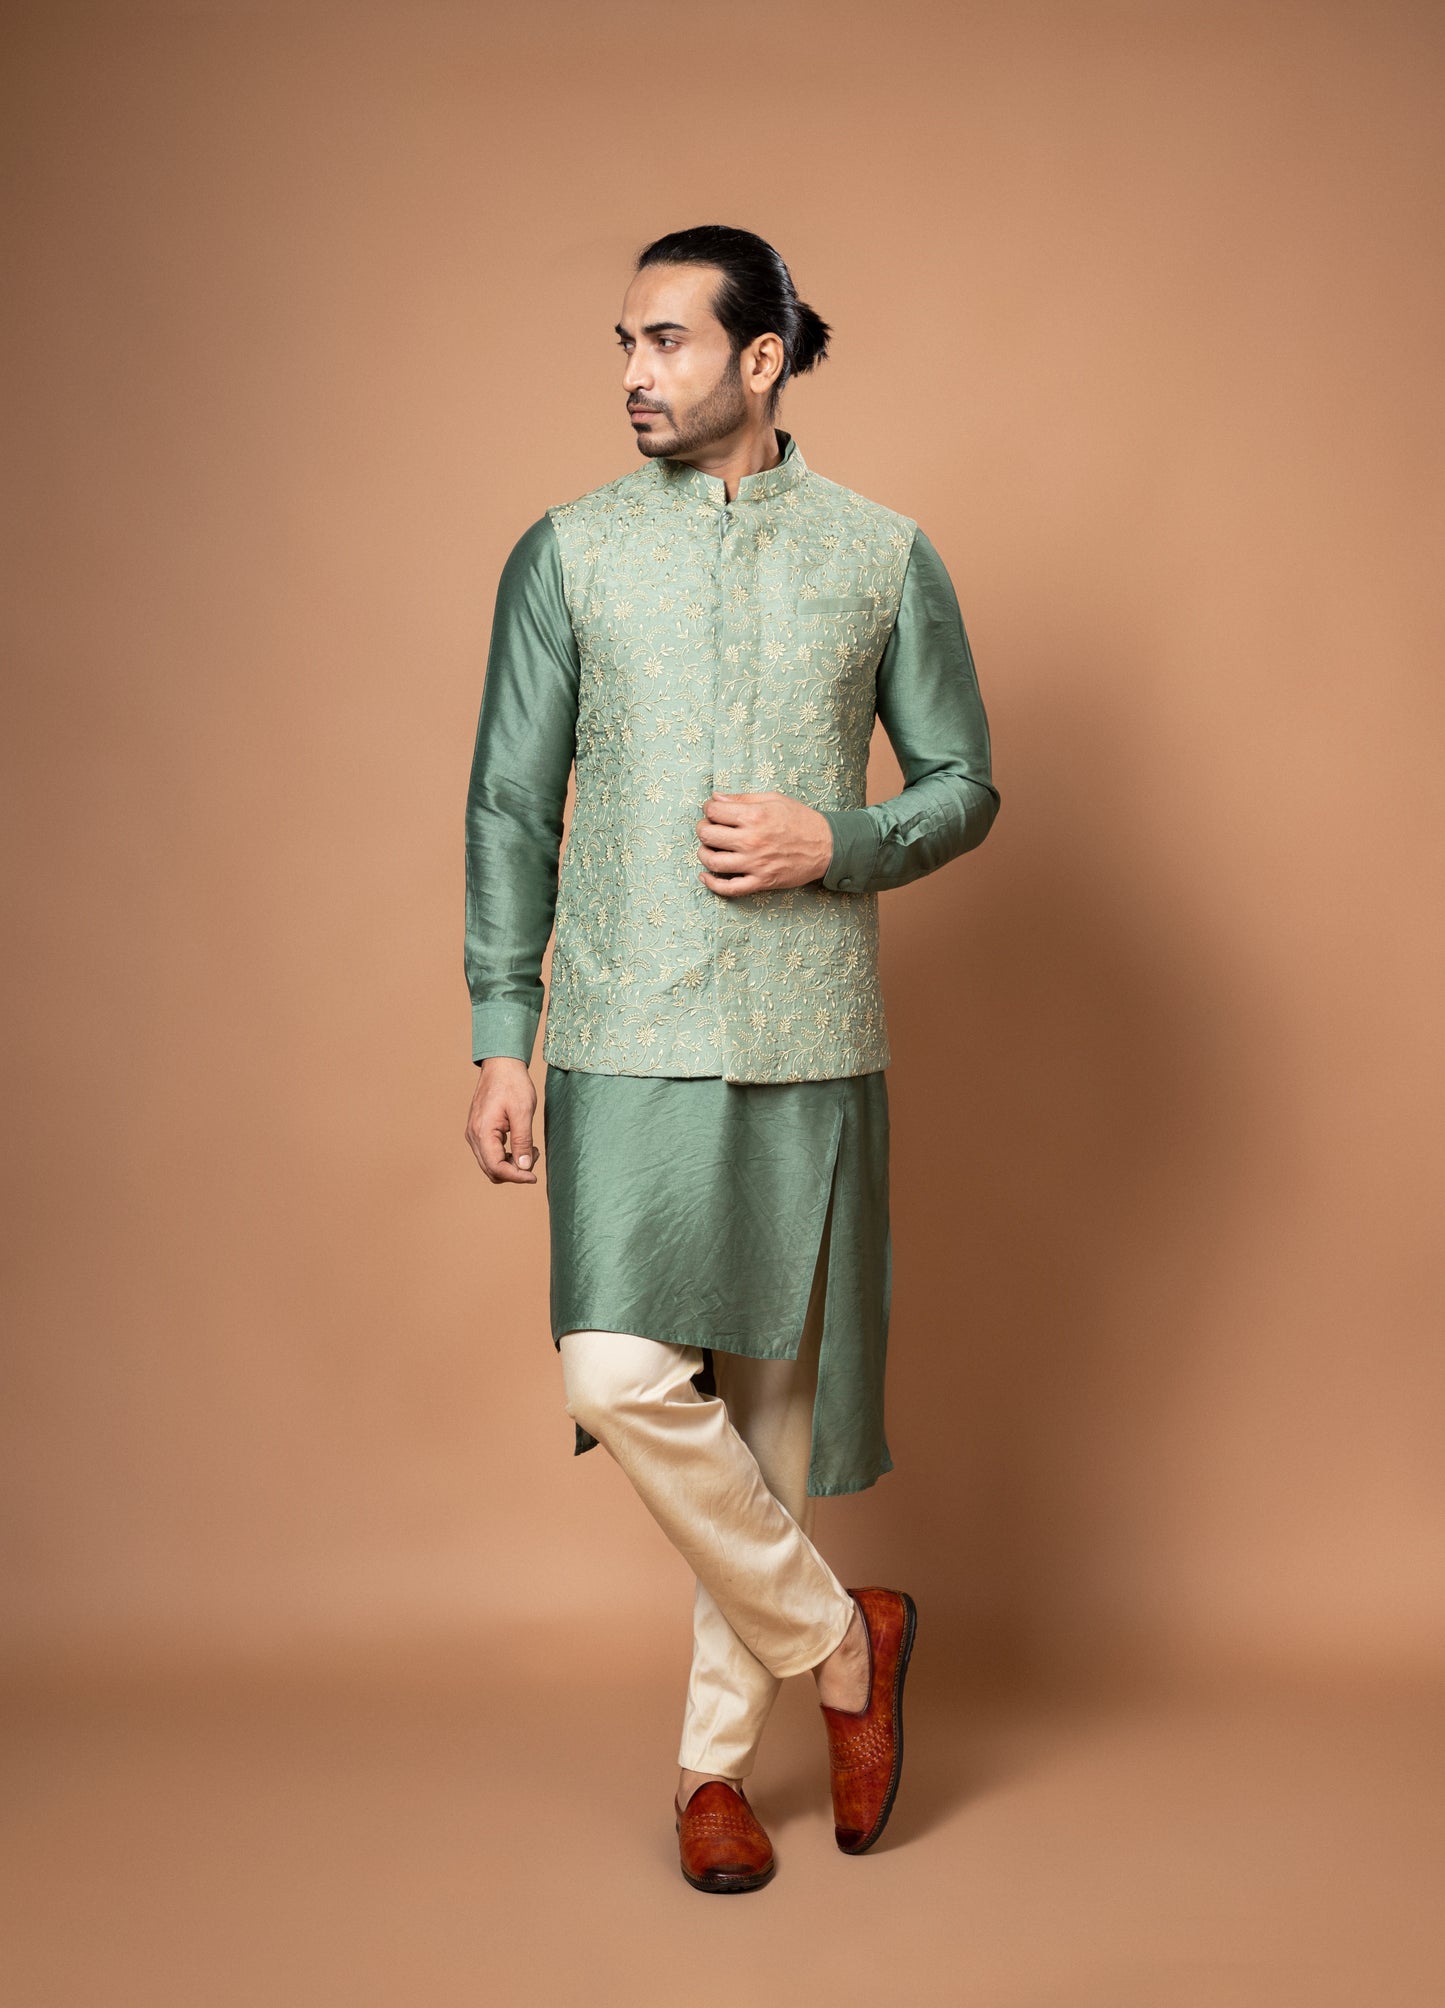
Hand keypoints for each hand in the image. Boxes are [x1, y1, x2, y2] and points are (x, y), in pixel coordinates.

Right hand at [465, 1057, 538, 1183]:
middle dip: (515, 1171)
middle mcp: (474, 1136)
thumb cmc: (512, 1084)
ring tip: (530, 1148)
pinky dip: (506, 1155)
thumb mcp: (523, 1112)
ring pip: (491, 1164)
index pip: (497, 1168)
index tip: (534, 1176)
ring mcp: (474, 1134)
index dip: (516, 1176)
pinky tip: (521, 1144)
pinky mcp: (479, 1131)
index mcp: (483, 1132)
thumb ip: (522, 1141)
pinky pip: (490, 1153)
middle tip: (534, 1155)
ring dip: (511, 1164)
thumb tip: (524, 1167)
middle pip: (492, 1170)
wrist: (501, 1065)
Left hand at [695, 790, 832, 895]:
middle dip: (703, 829)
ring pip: (713, 861)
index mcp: (754, 816)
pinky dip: (712, 884)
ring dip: (703, 854)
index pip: (714, 811)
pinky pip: (730, 888)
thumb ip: (742, 799)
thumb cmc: (800, 819)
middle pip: (708, 835)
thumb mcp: (773, 799)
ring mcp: (755, 863)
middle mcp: (751, 840)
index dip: (708, 809)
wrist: (827, 846)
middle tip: (708, 828)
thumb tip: (716, 798)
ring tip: (708, 848)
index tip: (712, 811)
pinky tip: (705, 877)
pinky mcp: (761, 881)